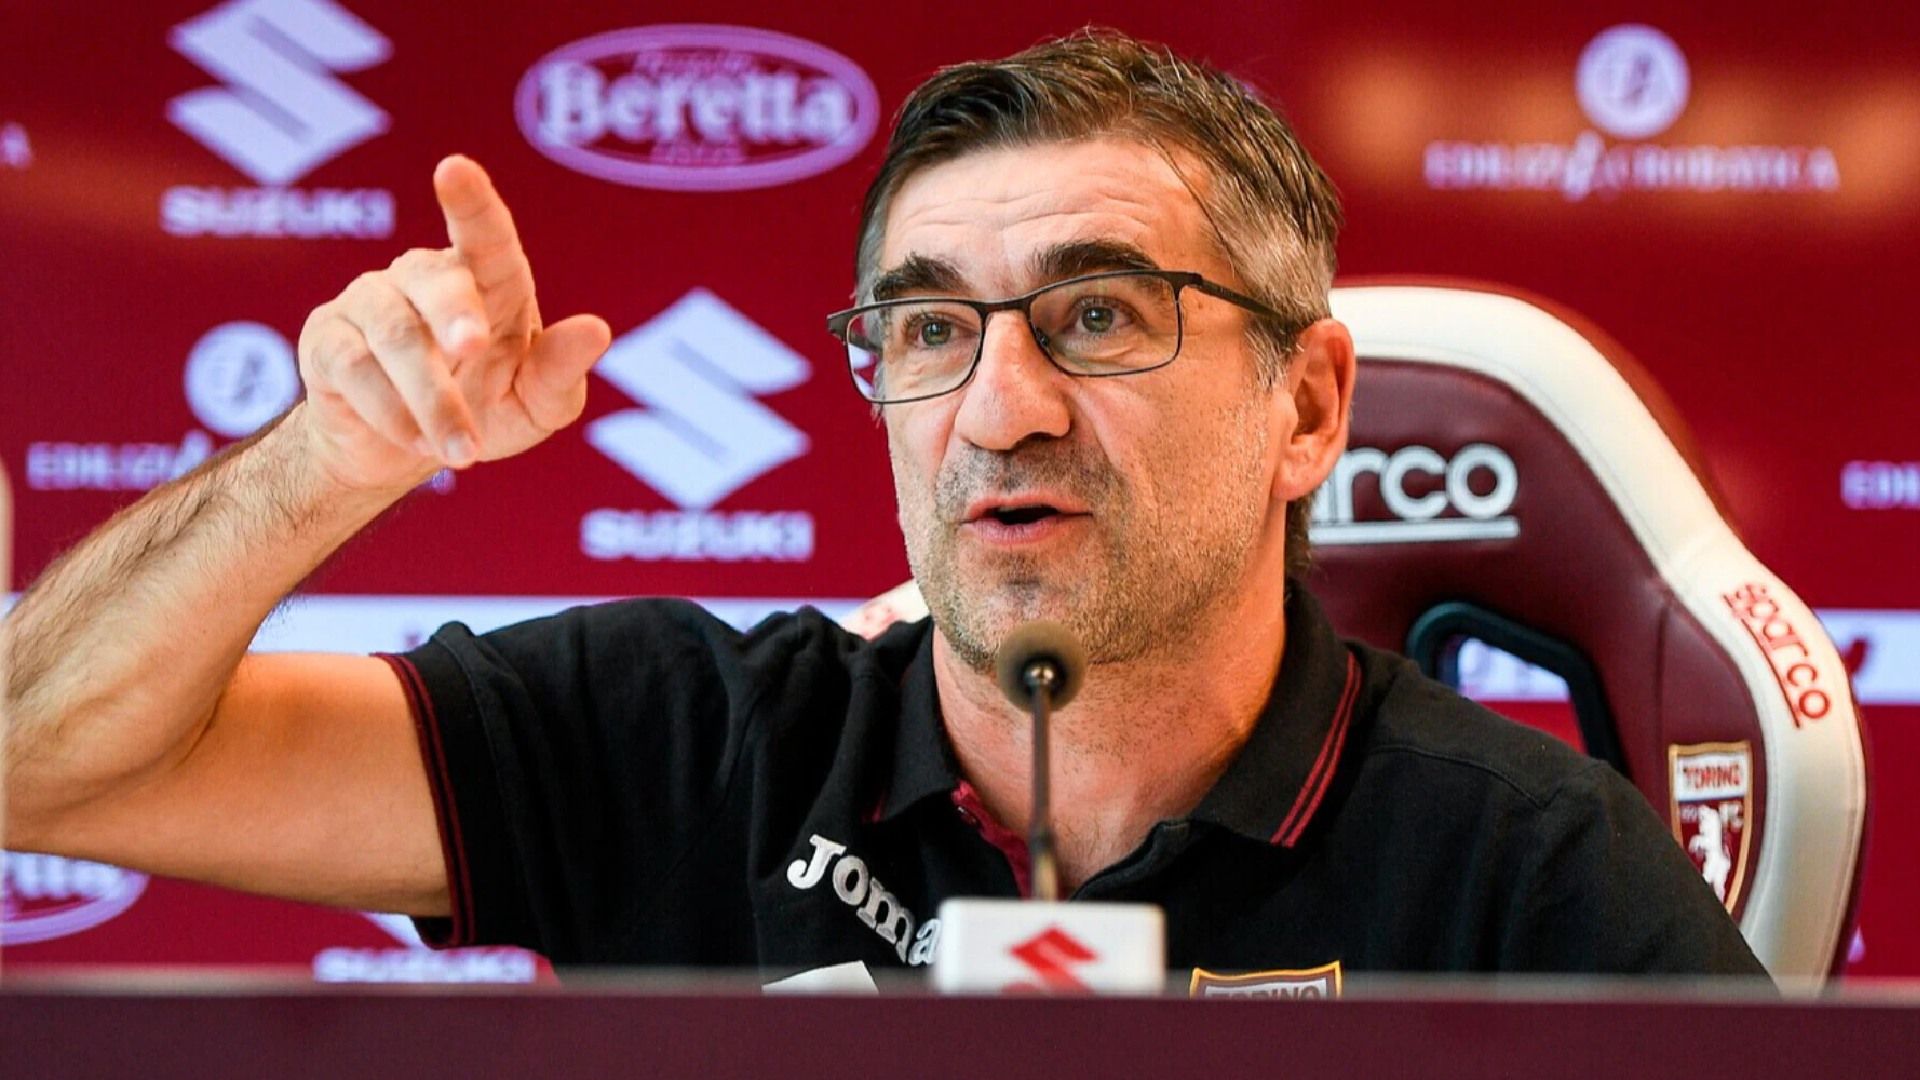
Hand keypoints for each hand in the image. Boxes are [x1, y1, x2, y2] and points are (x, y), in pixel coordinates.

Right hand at [294, 155, 611, 491]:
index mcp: (485, 279)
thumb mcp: (536, 404)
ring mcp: (368, 302)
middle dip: (456, 313)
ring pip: (395, 336)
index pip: (483, 233)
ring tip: (460, 453)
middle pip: (437, 281)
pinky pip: (354, 367)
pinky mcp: (326, 339)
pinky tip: (417, 443)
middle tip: (473, 348)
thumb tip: (596, 329)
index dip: (470, 202)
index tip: (454, 169)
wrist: (402, 454)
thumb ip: (561, 370)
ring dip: (432, 399)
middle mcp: (423, 277)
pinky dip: (391, 412)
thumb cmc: (484, 409)